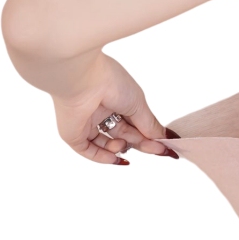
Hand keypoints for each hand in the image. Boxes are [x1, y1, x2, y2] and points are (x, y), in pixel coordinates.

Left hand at [51, 51, 178, 164]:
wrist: (84, 80)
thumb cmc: (112, 83)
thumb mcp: (139, 105)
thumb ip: (151, 125)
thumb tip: (165, 140)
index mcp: (117, 101)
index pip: (135, 124)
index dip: (150, 136)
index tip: (164, 147)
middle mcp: (102, 112)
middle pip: (124, 135)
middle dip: (141, 143)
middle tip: (156, 150)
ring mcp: (87, 123)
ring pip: (107, 144)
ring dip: (121, 148)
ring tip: (124, 144)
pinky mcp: (73, 134)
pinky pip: (89, 150)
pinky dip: (103, 157)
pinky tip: (116, 158)